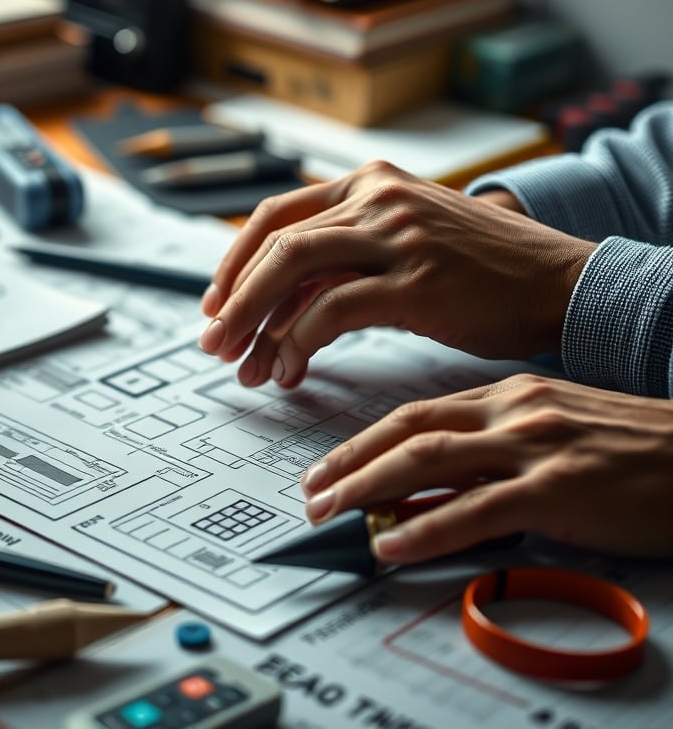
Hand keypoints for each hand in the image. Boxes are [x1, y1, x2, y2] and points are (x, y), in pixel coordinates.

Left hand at [198, 161, 594, 387]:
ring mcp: (397, 236)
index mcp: (368, 185)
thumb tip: (276, 302)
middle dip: (235, 299)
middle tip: (215, 343)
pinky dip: (300, 341)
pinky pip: (332, 309)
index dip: (235, 262)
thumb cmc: (478, 271)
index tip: (216, 303)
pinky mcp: (417, 281)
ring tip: (245, 366)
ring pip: (294, 270)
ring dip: (256, 322)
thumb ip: (344, 255)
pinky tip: (294, 368)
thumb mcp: (404, 239)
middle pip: (276, 244)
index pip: (276, 215)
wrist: (558, 282)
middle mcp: (377, 199)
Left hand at [300, 374, 672, 562]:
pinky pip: (476, 511)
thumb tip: (434, 473)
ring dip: (368, 488)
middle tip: (310, 491)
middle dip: (349, 461)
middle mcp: (511, 411)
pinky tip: (392, 544)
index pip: (414, 413)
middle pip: (407, 431)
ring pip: (428, 461)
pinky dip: (426, 528)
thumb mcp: (551, 425)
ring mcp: (533, 447)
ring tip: (331, 512)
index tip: (328, 464)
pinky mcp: (559, 489)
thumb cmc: (629, 445)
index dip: (362, 440)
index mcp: (506, 395)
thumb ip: (492, 441)